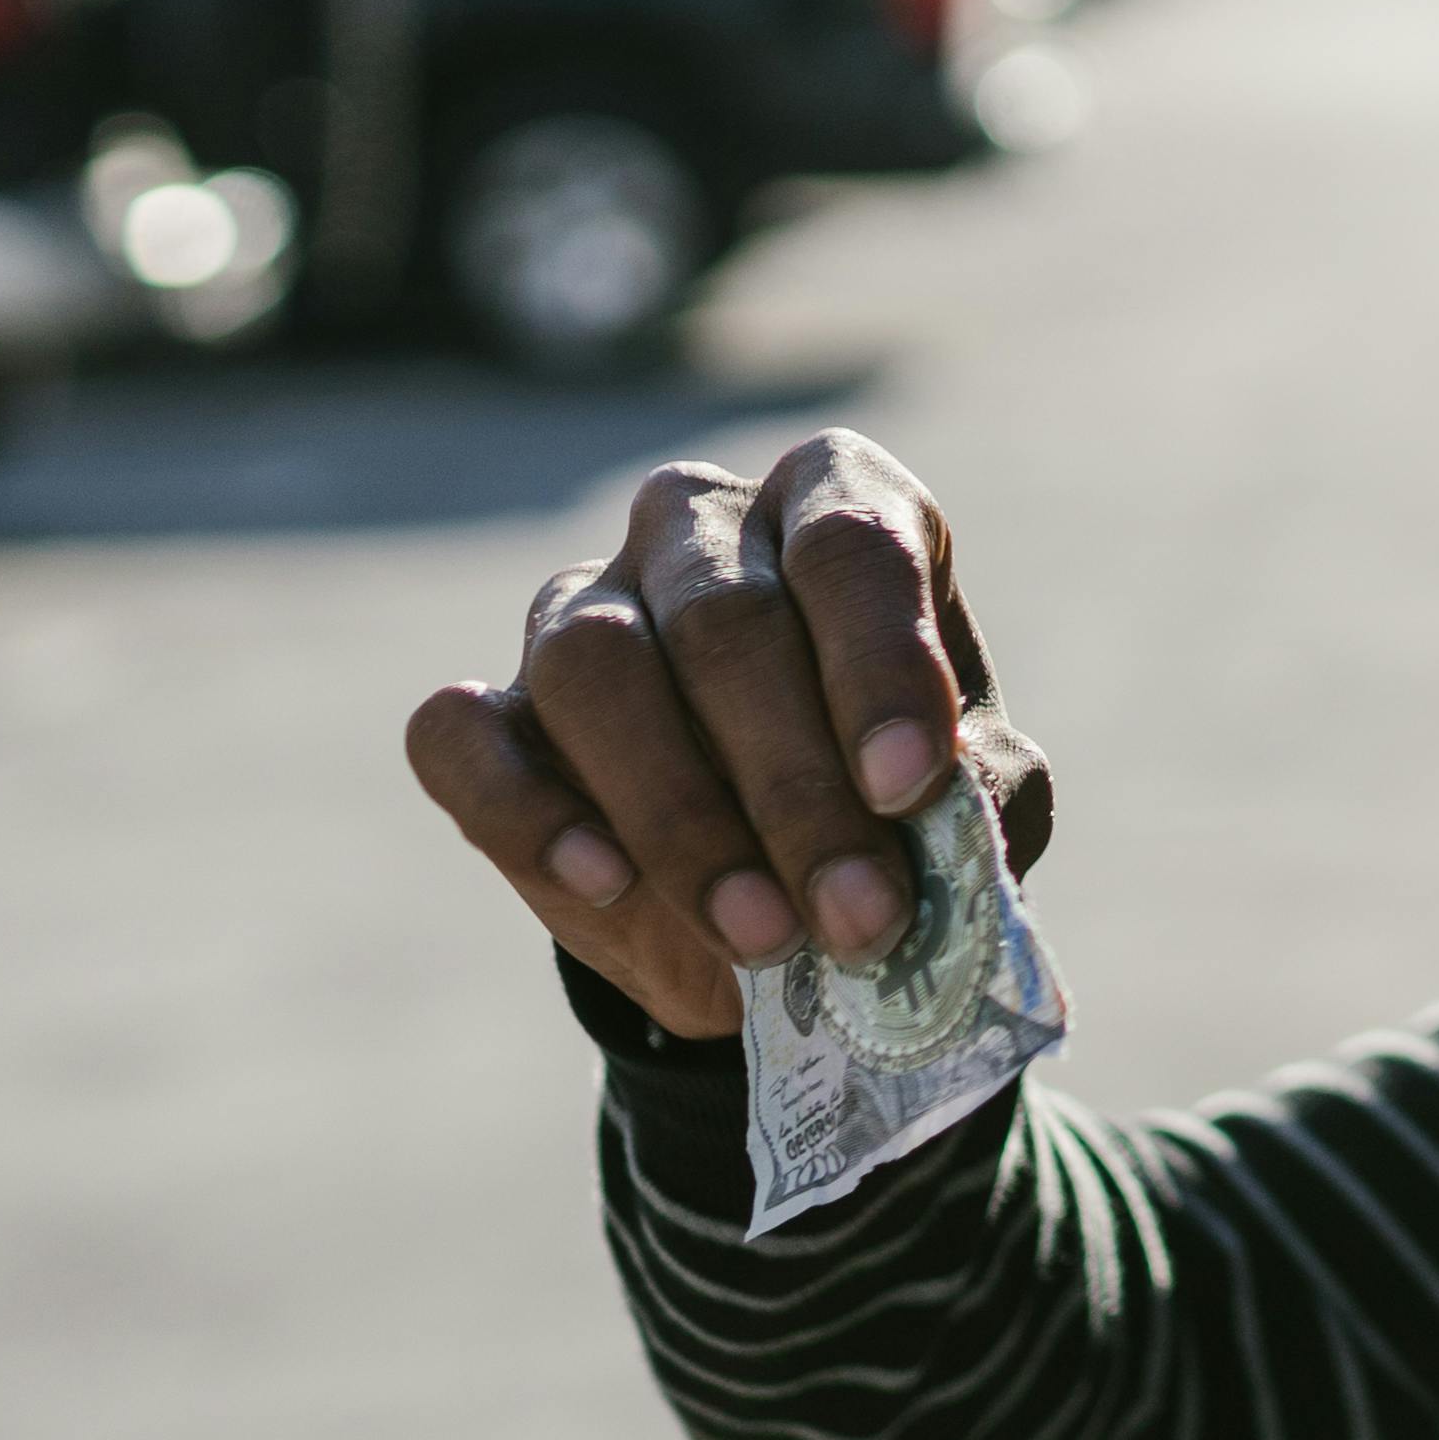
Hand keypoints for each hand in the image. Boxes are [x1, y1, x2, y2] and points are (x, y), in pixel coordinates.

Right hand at [403, 430, 1050, 1039]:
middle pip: (725, 621)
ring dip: (681, 818)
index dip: (879, 665)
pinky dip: (529, 814)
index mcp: (834, 504)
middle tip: (853, 917)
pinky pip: (463, 735)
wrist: (781, 901)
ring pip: (596, 667)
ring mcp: (579, 605)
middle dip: (795, 788)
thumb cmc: (895, 805)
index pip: (849, 545)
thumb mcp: (970, 798)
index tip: (908, 788)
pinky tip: (604, 886)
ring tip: (760, 935)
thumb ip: (974, 789)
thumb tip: (941, 801)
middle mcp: (700, 528)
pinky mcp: (486, 708)